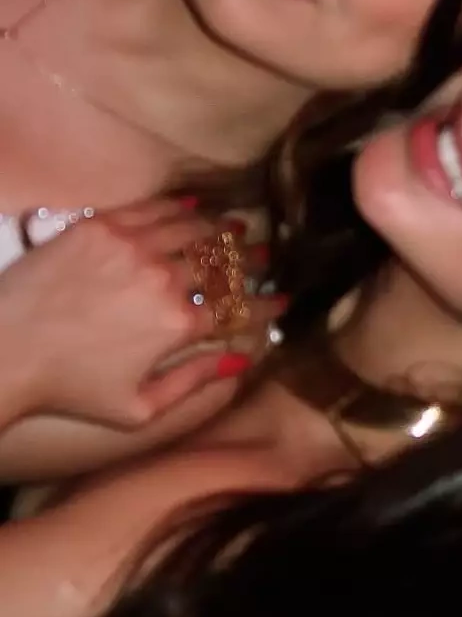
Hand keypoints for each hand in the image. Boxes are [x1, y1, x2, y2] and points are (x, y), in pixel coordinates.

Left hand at [0, 198, 283, 429]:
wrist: (5, 350)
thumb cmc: (70, 387)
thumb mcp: (139, 408)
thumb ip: (194, 382)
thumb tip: (239, 359)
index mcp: (178, 324)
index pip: (237, 307)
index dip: (265, 304)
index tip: (280, 299)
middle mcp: (163, 278)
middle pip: (222, 262)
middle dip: (251, 260)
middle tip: (264, 255)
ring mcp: (132, 246)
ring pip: (194, 227)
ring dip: (220, 228)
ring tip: (234, 229)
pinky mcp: (100, 227)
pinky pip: (153, 208)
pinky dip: (179, 208)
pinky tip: (193, 208)